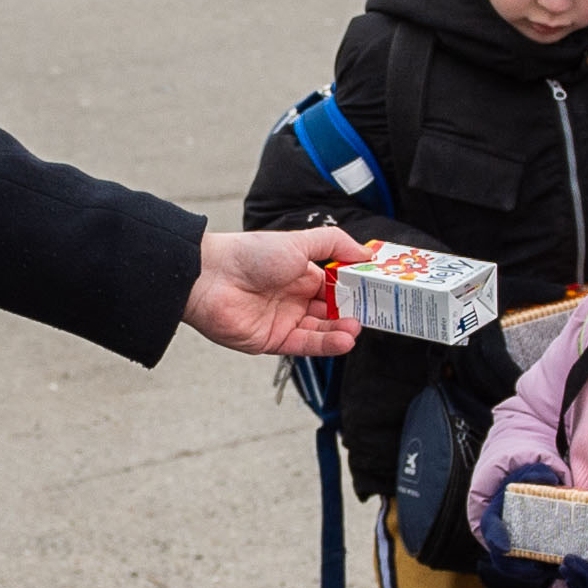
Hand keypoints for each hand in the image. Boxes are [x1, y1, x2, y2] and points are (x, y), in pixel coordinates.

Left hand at [187, 224, 360, 355]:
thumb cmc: (250, 254)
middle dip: (353, 313)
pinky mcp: (274, 340)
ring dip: (342, 330)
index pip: (337, 286)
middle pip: (332, 310)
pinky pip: (306, 344)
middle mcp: (294, 297)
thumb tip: (367, 254)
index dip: (356, 290)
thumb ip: (336, 245)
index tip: (377, 292)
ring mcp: (285, 320)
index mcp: (302, 273)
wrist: (210, 277)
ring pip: (322, 329)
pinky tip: (345, 340)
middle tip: (373, 314)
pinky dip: (326, 344)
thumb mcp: (299, 242)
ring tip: (357, 328)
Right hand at [474, 460, 563, 587]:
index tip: (505, 548)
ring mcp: (508, 549)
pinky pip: (527, 571)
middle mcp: (497, 536)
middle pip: (502, 559)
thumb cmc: (523, 485)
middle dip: (520, 568)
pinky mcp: (521, 557)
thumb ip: (537, 473)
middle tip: (539, 570)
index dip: (496, 539)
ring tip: (554, 573)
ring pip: (515, 570)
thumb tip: (551, 478)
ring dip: (534, 575)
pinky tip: (561, 572)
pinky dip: (543, 574)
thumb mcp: (528, 475)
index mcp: (494, 516)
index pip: (490, 529)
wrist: (522, 495)